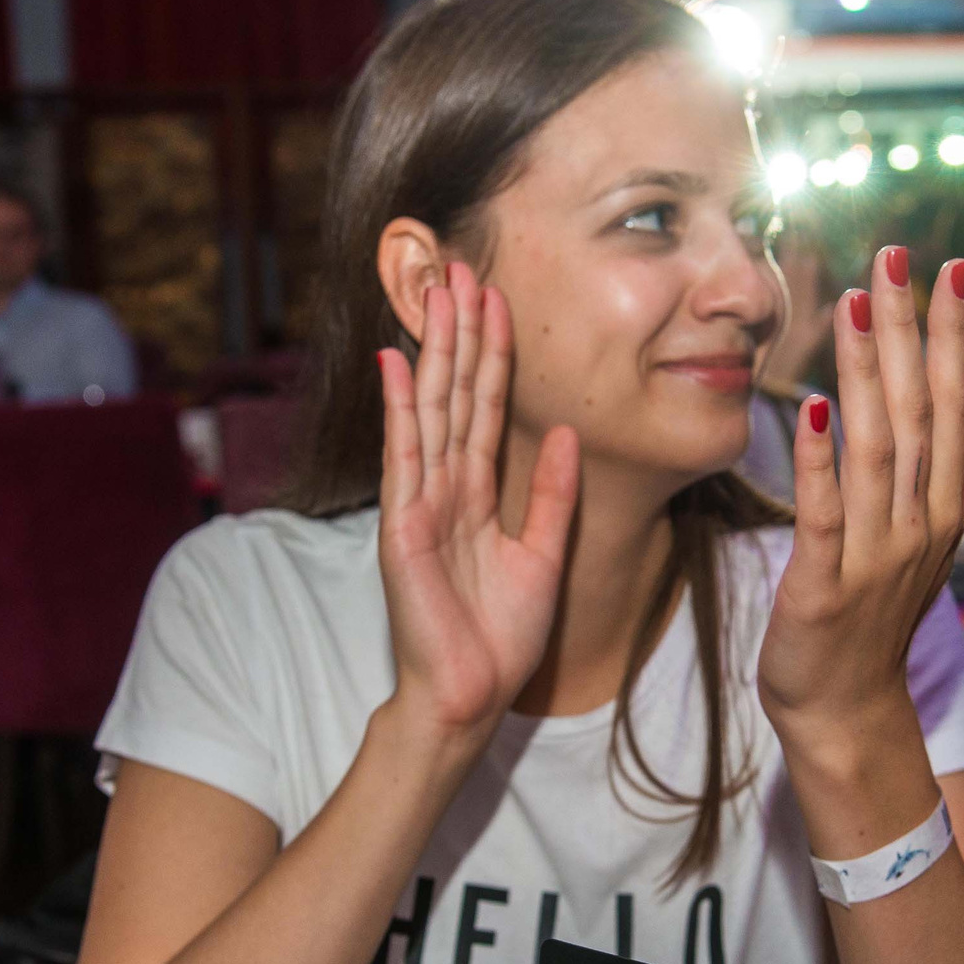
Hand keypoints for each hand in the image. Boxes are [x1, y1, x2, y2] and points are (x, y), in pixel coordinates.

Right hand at [376, 262, 580, 738]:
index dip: (494, 354)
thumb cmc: (500, 637)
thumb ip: (551, 496)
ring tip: (436, 292)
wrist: (472, 694)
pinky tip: (397, 362)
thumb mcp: (543, 555)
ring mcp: (421, 503)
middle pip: (455, 395)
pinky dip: (401, 408)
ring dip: (434, 350)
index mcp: (477, 494)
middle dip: (461, 332)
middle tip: (462, 268)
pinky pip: (405, 456)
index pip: (486, 408)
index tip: (499, 299)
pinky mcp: (405, 526)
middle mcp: (446, 488)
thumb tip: (566, 435)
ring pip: (431, 410)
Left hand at [760, 247, 963, 742]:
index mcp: (943, 507)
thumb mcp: (936, 541)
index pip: (954, 405)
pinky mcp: (825, 586)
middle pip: (918, 414)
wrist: (846, 709)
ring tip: (859, 306)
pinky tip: (809, 408)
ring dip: (868, 377)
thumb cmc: (878, 618)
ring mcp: (876, 556)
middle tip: (896, 256)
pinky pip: (824, 515)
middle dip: (910, 333)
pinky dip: (819, 462)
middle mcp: (919, 524)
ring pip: (876, 451)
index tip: (953, 268)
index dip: (953, 335)